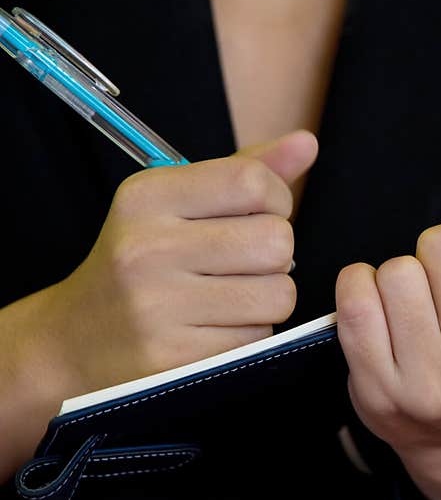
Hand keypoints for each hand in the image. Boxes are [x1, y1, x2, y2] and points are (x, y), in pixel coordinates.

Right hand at [43, 130, 317, 395]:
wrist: (76, 340)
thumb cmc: (141, 262)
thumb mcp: (176, 203)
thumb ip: (244, 170)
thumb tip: (307, 142)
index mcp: (147, 197)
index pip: (252, 182)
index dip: (278, 201)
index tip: (260, 216)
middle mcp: (148, 247)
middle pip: (276, 241)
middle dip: (276, 254)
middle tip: (245, 263)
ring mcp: (158, 306)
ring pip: (278, 294)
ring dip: (268, 298)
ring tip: (232, 296)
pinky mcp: (176, 357)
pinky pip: (257, 338)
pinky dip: (249, 334)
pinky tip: (215, 328)